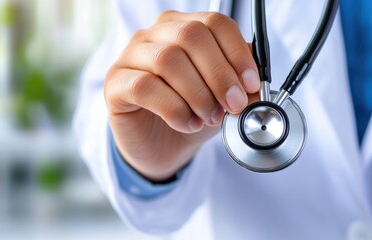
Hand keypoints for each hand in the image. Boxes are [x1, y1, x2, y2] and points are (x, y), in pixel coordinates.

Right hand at [104, 11, 259, 180]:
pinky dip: (174, 109)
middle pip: (191, 35)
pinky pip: (145, 87)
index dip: (237, 53)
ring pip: (167, 59)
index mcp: (183, 29)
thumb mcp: (222, 100)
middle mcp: (155, 36)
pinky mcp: (116, 84)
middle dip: (219, 74)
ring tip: (209, 117)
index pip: (214, 22)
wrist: (161, 146)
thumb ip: (238, 86)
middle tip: (233, 104)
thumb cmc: (191, 115)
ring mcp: (131, 57)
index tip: (250, 84)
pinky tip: (187, 123)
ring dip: (198, 93)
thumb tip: (255, 87)